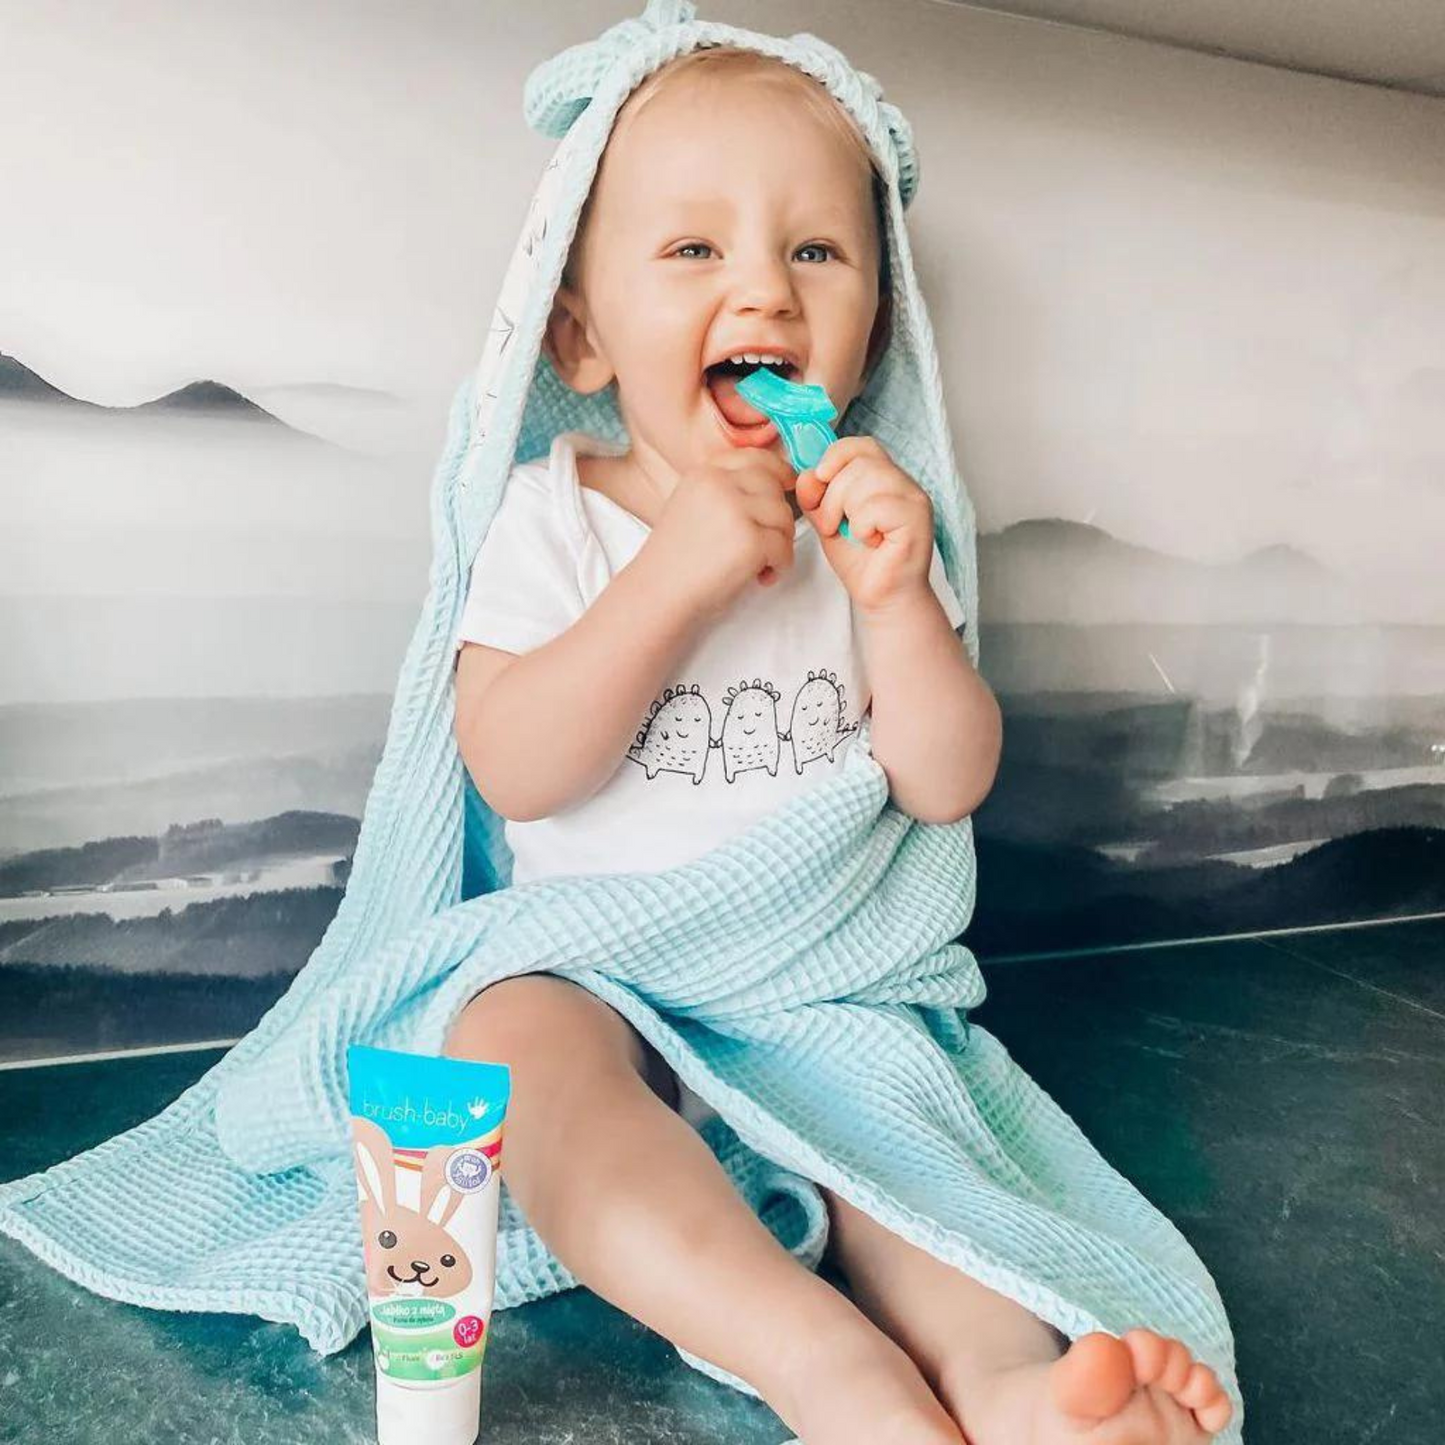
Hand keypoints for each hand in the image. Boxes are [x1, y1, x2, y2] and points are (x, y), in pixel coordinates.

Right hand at [644, 449, 801, 619]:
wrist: (657, 594)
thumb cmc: (676, 561)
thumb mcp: (692, 507)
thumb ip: (726, 492)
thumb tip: (774, 485)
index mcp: (704, 474)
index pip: (755, 458)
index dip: (778, 473)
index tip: (786, 487)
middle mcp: (719, 484)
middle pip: (774, 488)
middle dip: (778, 518)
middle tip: (766, 544)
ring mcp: (735, 510)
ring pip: (784, 517)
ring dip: (780, 543)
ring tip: (760, 564)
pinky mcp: (750, 541)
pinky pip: (784, 547)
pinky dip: (780, 566)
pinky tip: (761, 577)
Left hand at [795, 436, 934, 615]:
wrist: (882, 598)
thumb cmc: (861, 562)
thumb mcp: (827, 521)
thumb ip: (816, 495)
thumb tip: (809, 473)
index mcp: (885, 478)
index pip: (860, 445)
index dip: (834, 458)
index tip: (820, 482)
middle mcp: (904, 483)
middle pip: (858, 462)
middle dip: (832, 495)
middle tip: (833, 525)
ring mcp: (914, 499)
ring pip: (866, 480)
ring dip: (846, 512)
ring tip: (853, 535)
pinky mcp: (917, 519)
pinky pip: (876, 506)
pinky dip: (862, 527)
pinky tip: (872, 542)